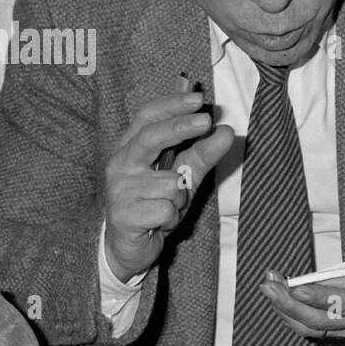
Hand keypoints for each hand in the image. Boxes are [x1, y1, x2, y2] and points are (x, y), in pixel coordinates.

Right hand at [103, 90, 233, 280]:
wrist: (129, 247)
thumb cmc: (155, 204)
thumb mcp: (183, 178)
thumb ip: (202, 155)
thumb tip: (226, 131)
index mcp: (131, 148)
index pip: (147, 116)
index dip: (171, 104)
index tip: (198, 99)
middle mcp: (120, 164)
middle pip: (150, 137)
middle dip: (180, 127)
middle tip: (206, 121)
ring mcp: (119, 189)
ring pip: (170, 184)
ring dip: (181, 198)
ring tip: (169, 207)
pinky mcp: (123, 215)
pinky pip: (166, 210)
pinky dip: (172, 218)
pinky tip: (159, 222)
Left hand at [259, 231, 344, 340]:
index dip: (323, 298)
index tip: (298, 287)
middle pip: (320, 320)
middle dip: (290, 304)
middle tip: (268, 284)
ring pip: (312, 327)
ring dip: (285, 309)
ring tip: (268, 285)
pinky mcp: (343, 330)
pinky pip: (312, 328)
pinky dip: (291, 315)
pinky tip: (278, 295)